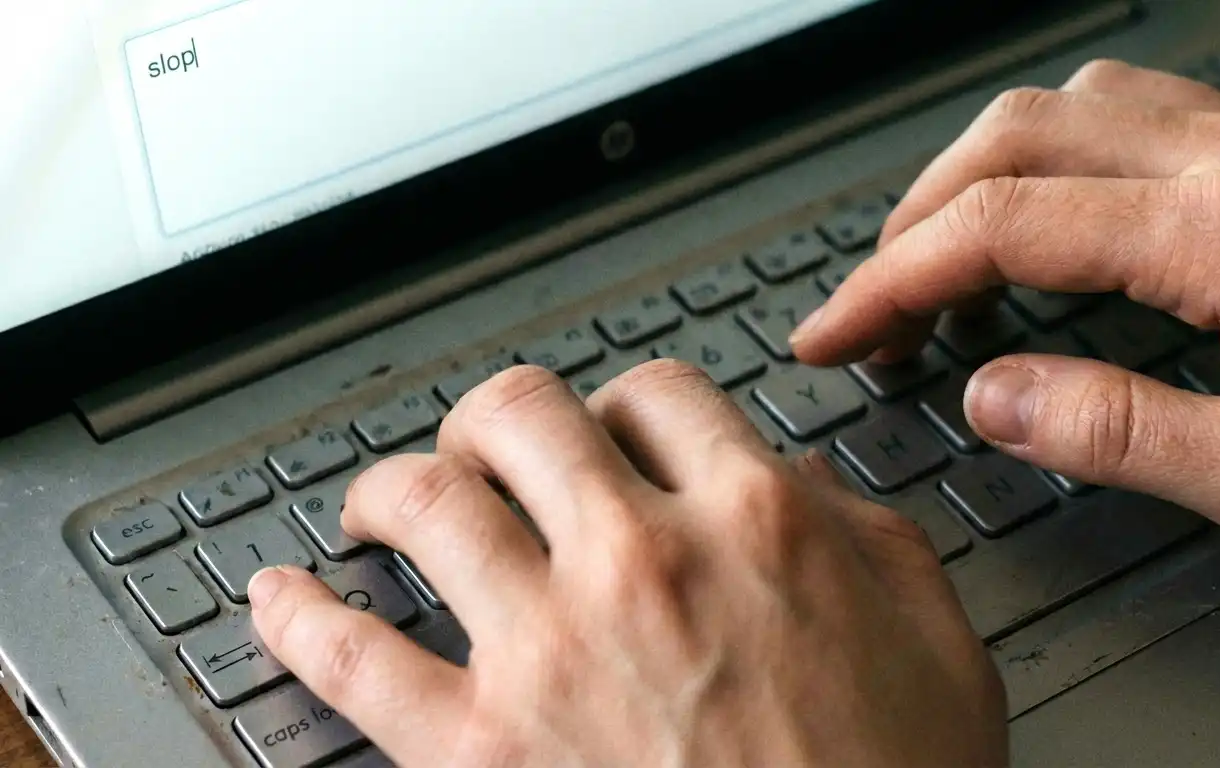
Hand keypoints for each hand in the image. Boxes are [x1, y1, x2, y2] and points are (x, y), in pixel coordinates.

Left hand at [247, 363, 1006, 766]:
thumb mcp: (935, 638)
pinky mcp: (481, 752)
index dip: (627, 404)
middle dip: (497, 421)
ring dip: (390, 488)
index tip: (613, 433)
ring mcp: (548, 651)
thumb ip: (863, 533)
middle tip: (488, 449)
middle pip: (522, 415)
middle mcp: (641, 562)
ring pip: (426, 503)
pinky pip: (352, 661)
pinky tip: (275, 598)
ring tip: (381, 504)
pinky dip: (297, 619)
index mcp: (756, 522)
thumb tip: (792, 484)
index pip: (656, 396)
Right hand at [791, 60, 1219, 576]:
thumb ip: (1113, 433)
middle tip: (873, 299)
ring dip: (982, 172)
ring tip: (942, 258)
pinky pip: (1137, 114)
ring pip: (1074, 103)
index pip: (1000, 225)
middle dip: (917, 214)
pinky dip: (1054, 159)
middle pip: (1018, 131)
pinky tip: (1050, 220)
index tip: (835, 333)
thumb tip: (989, 394)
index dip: (892, 280)